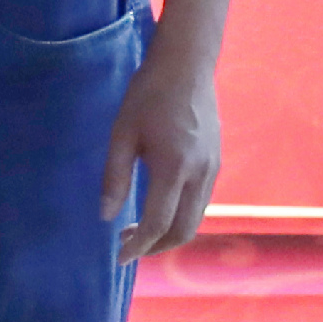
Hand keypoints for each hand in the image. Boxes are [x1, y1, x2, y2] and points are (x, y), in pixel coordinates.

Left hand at [103, 41, 219, 262]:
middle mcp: (200, 174)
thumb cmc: (148, 94)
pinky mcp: (216, 162)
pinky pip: (201, 202)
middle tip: (129, 246)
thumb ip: (114, 177)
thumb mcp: (122, 133)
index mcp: (174, 167)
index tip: (118, 256)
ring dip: (170, 233)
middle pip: (184, 231)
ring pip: (196, 219)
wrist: (187, 65)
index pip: (157, 223)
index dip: (137, 246)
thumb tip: (106, 216)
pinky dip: (182, 216)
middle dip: (156, 247)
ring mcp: (213, 169)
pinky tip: (160, 207)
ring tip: (140, 229)